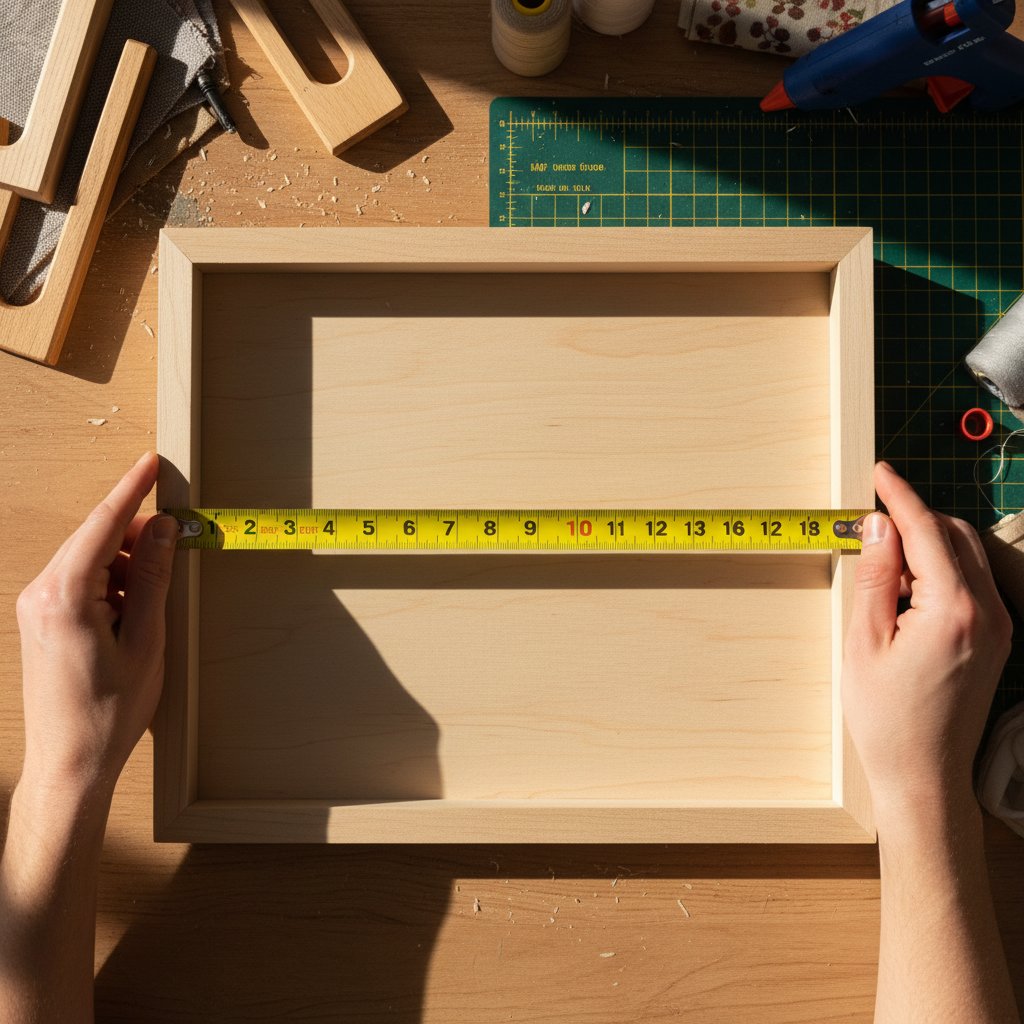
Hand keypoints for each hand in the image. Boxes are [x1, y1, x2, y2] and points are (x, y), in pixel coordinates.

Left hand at [15, 453, 176, 797]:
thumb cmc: (108, 711)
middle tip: (180, 542)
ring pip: (92, 560)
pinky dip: (115, 585)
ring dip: (130, 567)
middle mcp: (42, 593)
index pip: (104, 526)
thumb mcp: (147, 640)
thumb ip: (155, 578)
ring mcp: (38, 605)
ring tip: (156, 603)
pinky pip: (83, 581)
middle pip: (98, 540)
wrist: (71, 761)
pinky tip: (136, 612)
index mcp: (64, 595)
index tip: (152, 464)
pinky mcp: (43, 618)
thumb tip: (164, 529)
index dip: (132, 490)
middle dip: (140, 537)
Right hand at [842, 461, 1011, 825]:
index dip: (900, 497)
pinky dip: (940, 572)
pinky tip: (906, 595)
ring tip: (881, 571)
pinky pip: (971, 584)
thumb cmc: (887, 717)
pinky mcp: (996, 640)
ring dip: (926, 546)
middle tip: (868, 524)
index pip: (927, 532)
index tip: (880, 472)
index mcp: (954, 610)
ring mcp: (998, 627)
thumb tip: (879, 526)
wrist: (924, 775)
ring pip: (965, 557)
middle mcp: (988, 613)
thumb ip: (874, 576)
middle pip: (954, 536)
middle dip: (913, 520)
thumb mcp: (863, 641)